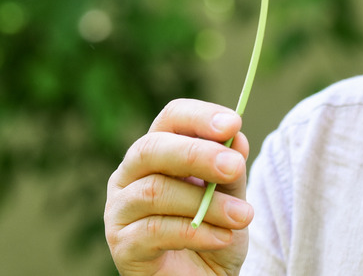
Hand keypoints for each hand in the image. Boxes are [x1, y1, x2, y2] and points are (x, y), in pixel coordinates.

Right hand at [105, 99, 253, 274]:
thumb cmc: (214, 230)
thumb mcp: (230, 196)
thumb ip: (230, 170)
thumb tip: (238, 138)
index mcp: (158, 152)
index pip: (171, 118)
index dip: (200, 117)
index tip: (233, 124)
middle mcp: (129, 175)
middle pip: (152, 148)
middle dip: (198, 154)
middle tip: (235, 166)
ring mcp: (120, 209)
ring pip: (155, 191)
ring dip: (207, 203)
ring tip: (242, 216)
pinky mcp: (122, 245)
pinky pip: (154, 230)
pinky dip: (195, 232)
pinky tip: (223, 238)